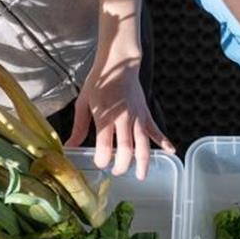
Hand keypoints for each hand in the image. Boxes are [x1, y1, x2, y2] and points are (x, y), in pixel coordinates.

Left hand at [67, 56, 174, 180]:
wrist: (120, 62)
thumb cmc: (100, 81)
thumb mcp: (83, 102)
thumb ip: (79, 127)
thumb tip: (69, 146)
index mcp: (105, 115)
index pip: (105, 144)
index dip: (103, 158)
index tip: (100, 164)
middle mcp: (123, 118)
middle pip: (127, 147)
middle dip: (123, 164)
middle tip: (117, 172)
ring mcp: (137, 117)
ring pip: (143, 143)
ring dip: (143, 161)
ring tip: (142, 175)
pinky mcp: (146, 114)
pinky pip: (155, 129)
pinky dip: (163, 140)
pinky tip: (170, 150)